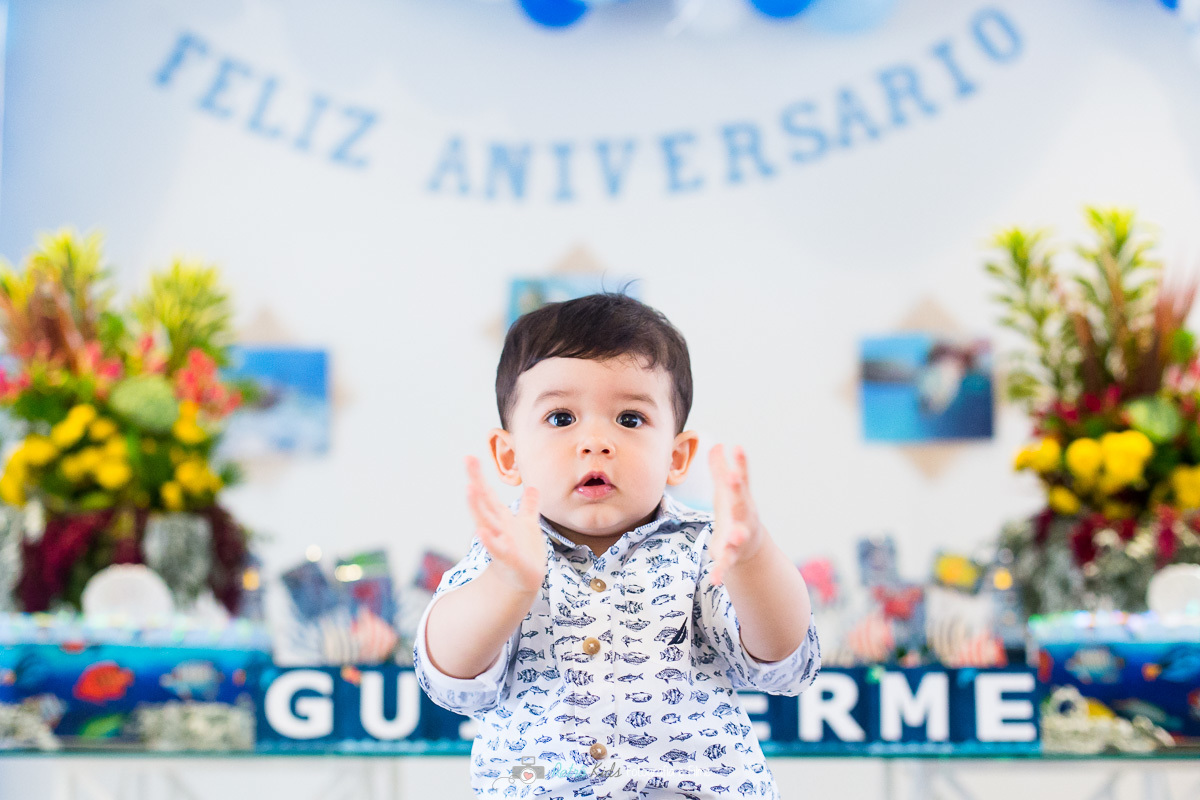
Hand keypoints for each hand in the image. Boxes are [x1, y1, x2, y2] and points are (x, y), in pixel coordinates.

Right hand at [465, 456, 546, 593]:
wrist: (526, 580)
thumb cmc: (525, 551)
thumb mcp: (528, 524)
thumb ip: (529, 506)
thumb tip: (532, 487)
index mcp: (501, 517)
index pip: (488, 493)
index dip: (479, 475)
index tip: (469, 456)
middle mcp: (497, 526)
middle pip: (484, 501)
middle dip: (476, 481)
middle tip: (467, 460)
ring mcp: (500, 541)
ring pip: (486, 521)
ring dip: (477, 506)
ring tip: (469, 488)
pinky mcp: (507, 559)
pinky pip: (496, 548)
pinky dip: (489, 541)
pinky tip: (480, 532)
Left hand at [708, 444, 764, 586]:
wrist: (749, 547)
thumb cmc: (735, 514)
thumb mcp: (726, 493)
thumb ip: (721, 470)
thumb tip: (717, 445)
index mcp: (741, 500)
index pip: (741, 478)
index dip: (740, 463)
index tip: (738, 447)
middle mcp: (744, 517)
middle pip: (741, 503)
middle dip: (738, 491)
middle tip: (734, 478)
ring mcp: (740, 537)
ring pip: (739, 536)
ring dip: (737, 536)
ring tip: (735, 536)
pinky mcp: (731, 556)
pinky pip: (726, 563)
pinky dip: (720, 571)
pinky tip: (714, 580)